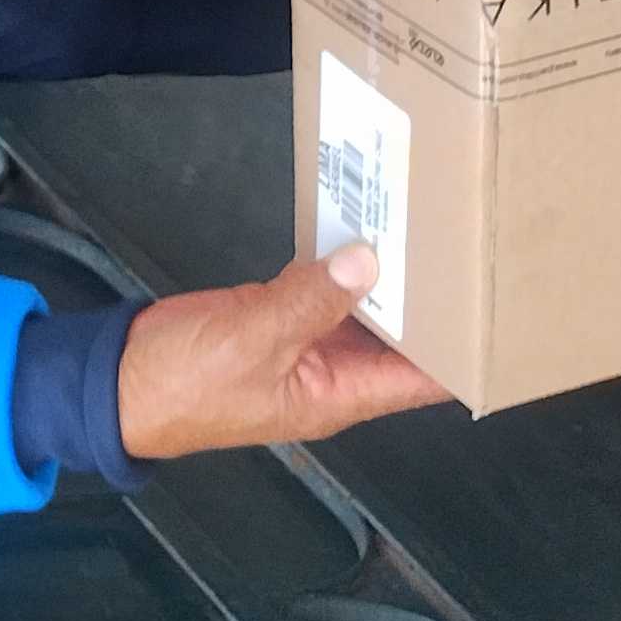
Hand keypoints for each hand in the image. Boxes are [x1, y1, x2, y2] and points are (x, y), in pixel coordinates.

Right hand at [115, 247, 451, 461]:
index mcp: (339, 394)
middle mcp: (332, 373)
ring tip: (425, 226)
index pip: (424, 378)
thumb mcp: (251, 338)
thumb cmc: (186, 382)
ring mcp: (303, 345)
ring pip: (362, 311)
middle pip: (401, 341)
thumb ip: (308, 298)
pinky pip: (320, 290)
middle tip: (470, 244)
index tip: (503, 312)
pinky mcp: (273, 318)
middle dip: (433, 302)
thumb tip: (369, 258)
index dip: (466, 352)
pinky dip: (338, 264)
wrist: (117, 383)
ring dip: (387, 277)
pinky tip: (356, 226)